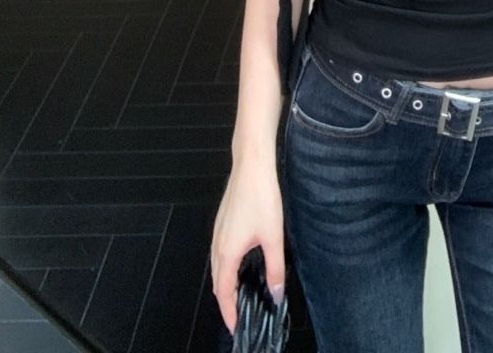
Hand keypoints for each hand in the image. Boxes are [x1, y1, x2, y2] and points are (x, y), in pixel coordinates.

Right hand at [210, 162, 285, 332]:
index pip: (224, 292)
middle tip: (239, 314)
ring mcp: (218, 232)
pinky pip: (219, 253)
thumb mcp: (273, 237)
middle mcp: (218, 244)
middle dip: (226, 301)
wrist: (251, 166)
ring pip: (217, 267)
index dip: (229, 312)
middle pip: (217, 282)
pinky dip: (225, 267)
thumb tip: (276, 292)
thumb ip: (275, 268)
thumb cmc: (261, 198)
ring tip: (240, 294)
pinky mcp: (222, 222)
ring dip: (225, 284)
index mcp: (227, 253)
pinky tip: (240, 264)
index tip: (235, 326)